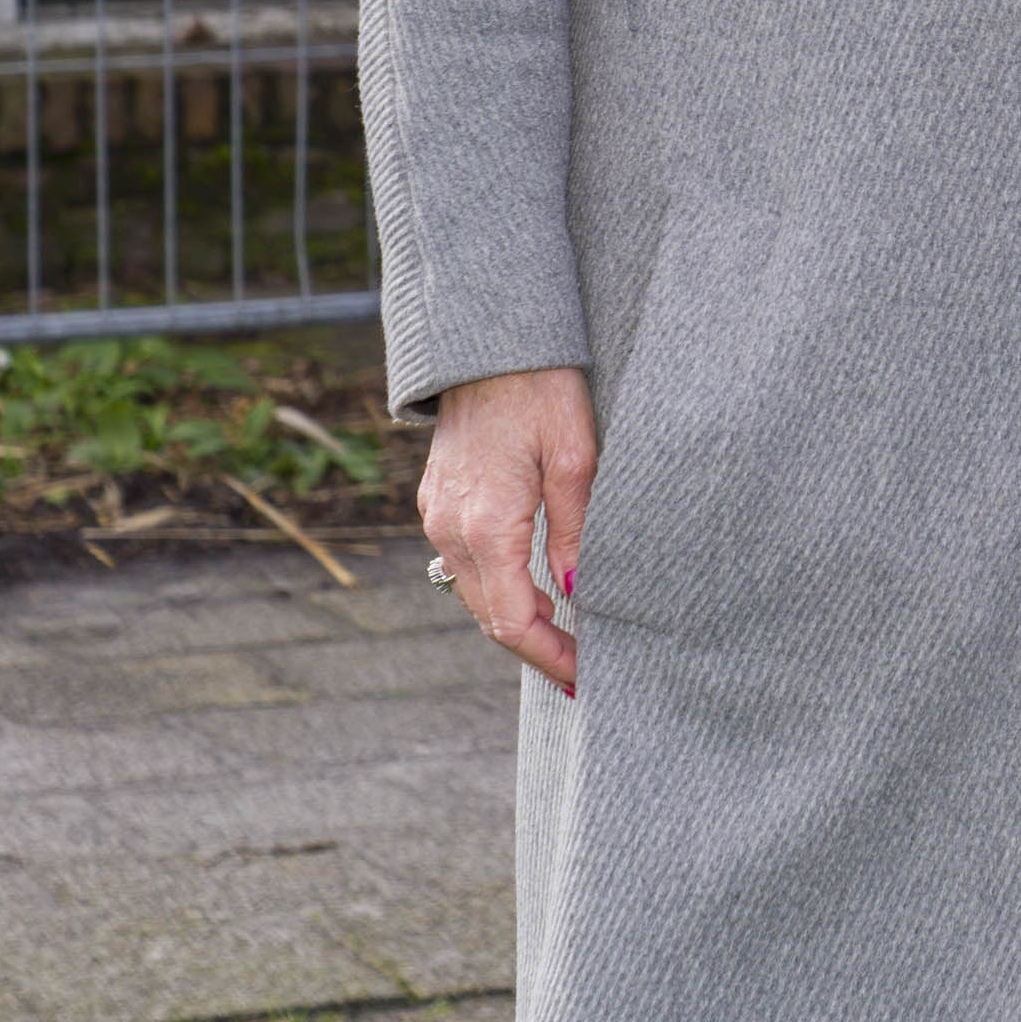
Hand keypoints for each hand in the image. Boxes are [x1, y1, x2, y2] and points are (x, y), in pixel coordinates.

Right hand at [417, 364, 596, 696]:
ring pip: (474, 593)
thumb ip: (575, 530)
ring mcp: (438, 517)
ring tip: (565, 641)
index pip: (512, 620)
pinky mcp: (439, 503)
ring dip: (516, 620)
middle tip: (579, 672)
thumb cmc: (542, 391)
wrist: (488, 345)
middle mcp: (451, 529)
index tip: (582, 676)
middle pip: (488, 616)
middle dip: (534, 648)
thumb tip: (576, 594)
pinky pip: (467, 564)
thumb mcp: (576, 458)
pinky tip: (536, 592)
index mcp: (487, 525)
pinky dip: (499, 588)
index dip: (548, 655)